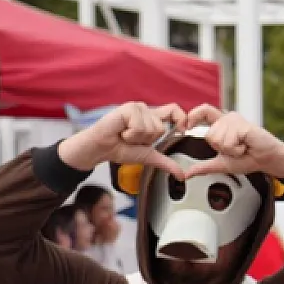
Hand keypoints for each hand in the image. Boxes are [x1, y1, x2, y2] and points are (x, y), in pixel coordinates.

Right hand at [56, 101, 192, 178]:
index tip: (182, 130)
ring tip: (125, 135)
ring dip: (137, 138)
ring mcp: (137, 107)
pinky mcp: (129, 108)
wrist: (101, 149)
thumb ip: (166, 163)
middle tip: (132, 139)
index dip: (181, 119)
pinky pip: (140, 127)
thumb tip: (182, 175)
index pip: (175, 111)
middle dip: (147, 140)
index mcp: (153, 119)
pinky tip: (120, 132)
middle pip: (162, 128)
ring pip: (152, 128)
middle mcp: (147, 111)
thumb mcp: (149, 156)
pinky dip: (130, 135)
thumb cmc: (121, 149)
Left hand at [176, 106, 283, 180]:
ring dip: (231, 150)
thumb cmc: (249, 158)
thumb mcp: (221, 164)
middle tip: (236, 149)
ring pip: (218, 139)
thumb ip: (204, 167)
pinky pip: (228, 141)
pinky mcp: (242, 124)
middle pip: (210, 135)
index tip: (186, 127)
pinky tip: (246, 145)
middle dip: (221, 148)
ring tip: (242, 147)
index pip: (203, 112)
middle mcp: (227, 119)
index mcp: (221, 124)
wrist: (268, 159)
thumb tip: (187, 173)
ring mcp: (235, 120)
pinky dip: (237, 149)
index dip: (193, 116)